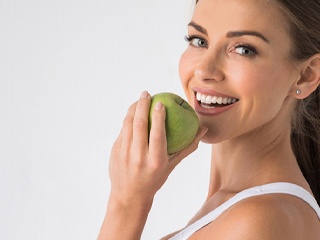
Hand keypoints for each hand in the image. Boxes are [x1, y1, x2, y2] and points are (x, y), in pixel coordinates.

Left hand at [108, 91, 206, 206]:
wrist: (129, 195)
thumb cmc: (154, 179)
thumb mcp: (172, 166)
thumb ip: (187, 147)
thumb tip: (203, 129)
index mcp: (155, 161)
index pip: (157, 134)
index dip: (158, 117)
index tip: (160, 102)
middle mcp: (138, 157)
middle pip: (139, 125)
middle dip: (142, 105)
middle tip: (146, 93)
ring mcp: (124, 154)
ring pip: (127, 125)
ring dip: (132, 109)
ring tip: (139, 100)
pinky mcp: (114, 152)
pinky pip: (121, 131)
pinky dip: (127, 120)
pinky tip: (132, 114)